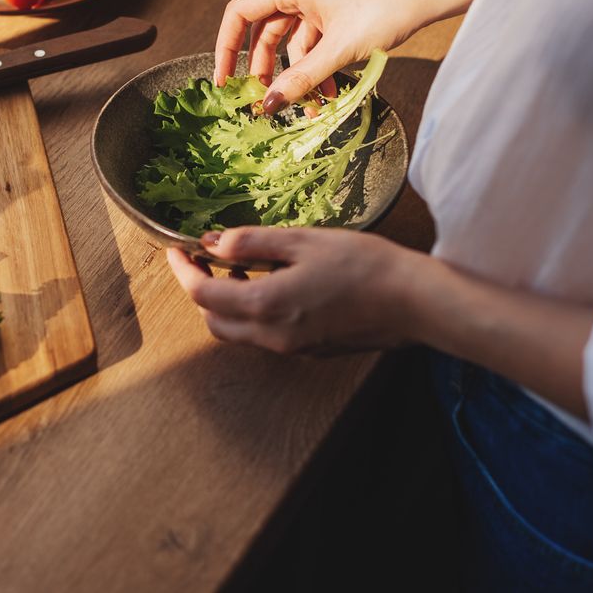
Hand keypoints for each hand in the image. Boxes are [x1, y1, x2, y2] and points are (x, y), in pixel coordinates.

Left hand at [166, 226, 416, 354]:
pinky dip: (255, 313)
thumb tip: (213, 243)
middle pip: (214, 322)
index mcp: (266, 306)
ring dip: (228, 305)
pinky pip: (266, 337)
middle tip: (206, 259)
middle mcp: (272, 336)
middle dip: (202, 291)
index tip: (178, 250)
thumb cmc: (365, 265)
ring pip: (239, 333)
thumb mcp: (304, 241)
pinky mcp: (310, 350)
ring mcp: (292, 348)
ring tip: (241, 269)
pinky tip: (273, 285)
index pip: (202, 295)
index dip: (183, 271)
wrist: (414, 302)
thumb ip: (253, 242)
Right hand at [214, 0, 438, 111]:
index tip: (226, 81)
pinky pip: (317, 36)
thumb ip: (301, 79)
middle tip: (268, 102)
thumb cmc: (387, 9)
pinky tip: (333, 89)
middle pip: (266, 30)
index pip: (240, 13)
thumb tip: (269, 105)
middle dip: (266, 69)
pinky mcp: (338, 3)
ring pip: (294, 38)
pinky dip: (320, 62)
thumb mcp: (339, 50)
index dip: (226, 48)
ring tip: (313, 106)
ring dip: (300, 72)